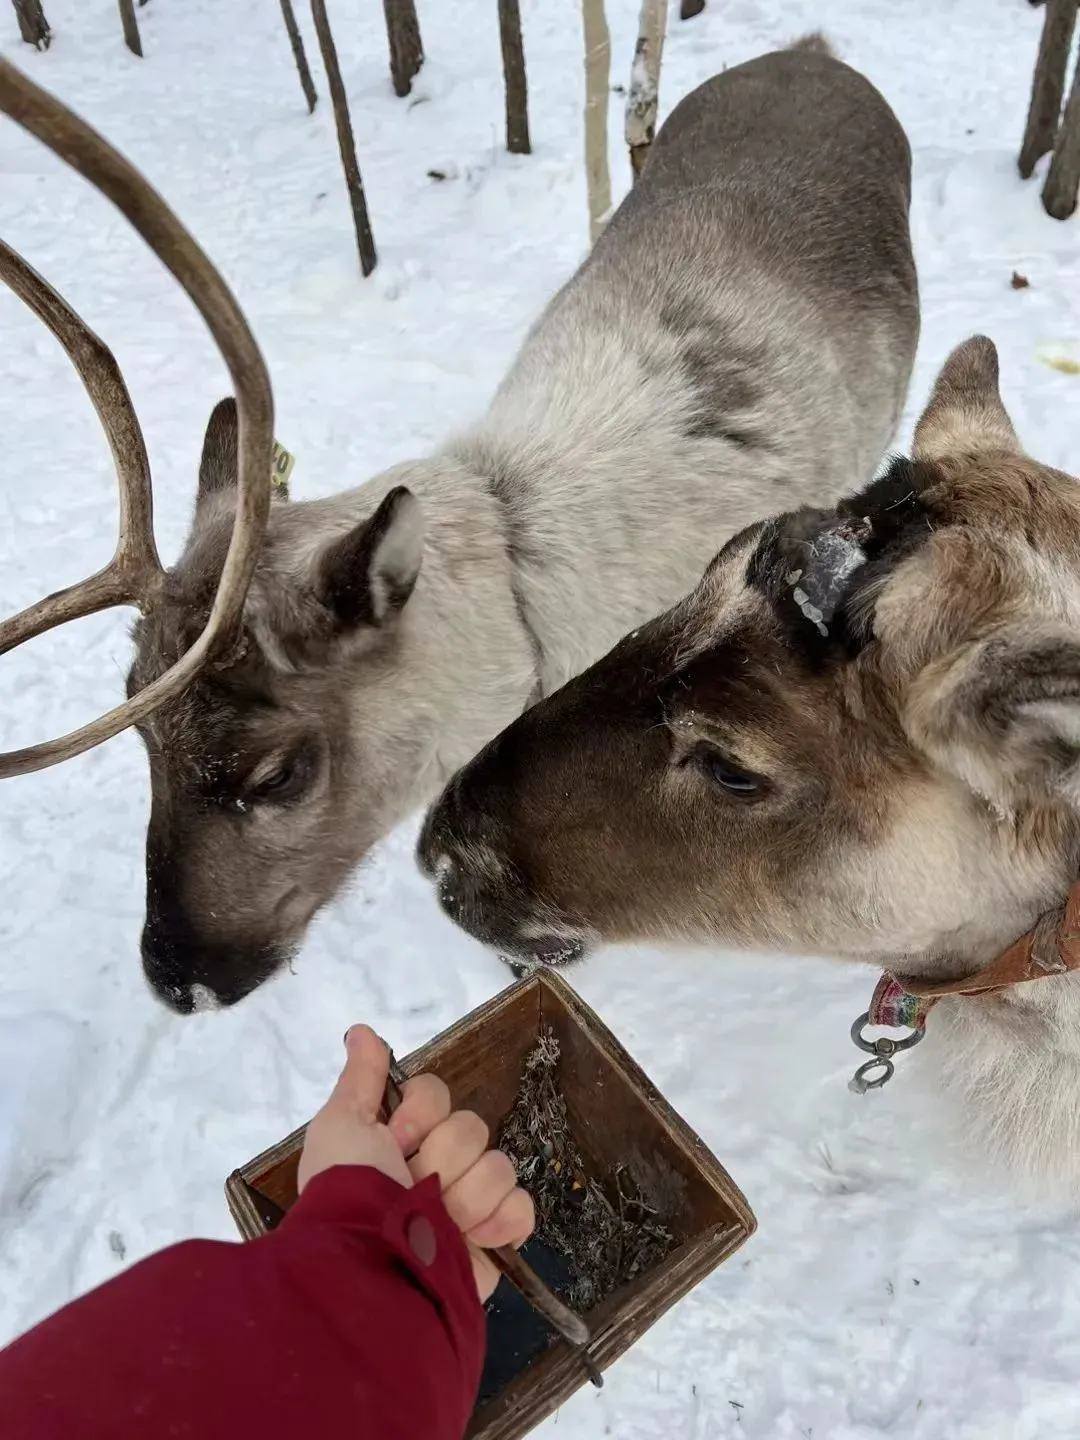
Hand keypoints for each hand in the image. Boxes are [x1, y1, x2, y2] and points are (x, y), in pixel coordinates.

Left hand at [298, 1024, 534, 1300]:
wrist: (375, 1272)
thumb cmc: (351, 1191)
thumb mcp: (341, 1128)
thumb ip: (360, 1081)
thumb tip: (362, 1032)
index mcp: (400, 1142)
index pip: (436, 1095)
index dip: (421, 1113)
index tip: (397, 1139)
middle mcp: (435, 1169)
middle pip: (471, 1128)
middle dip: (443, 1158)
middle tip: (415, 1186)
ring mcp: (468, 1205)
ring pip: (498, 1166)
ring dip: (466, 1196)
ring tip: (439, 1223)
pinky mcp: (494, 1240)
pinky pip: (522, 1208)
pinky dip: (502, 1221)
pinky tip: (475, 1236)